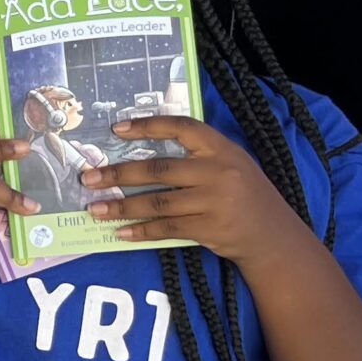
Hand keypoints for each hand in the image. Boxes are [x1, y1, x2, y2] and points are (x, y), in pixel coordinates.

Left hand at [82, 116, 304, 261]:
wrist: (272, 235)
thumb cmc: (244, 195)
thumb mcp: (230, 164)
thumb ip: (197, 155)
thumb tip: (141, 152)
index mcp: (222, 148)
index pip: (181, 128)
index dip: (147, 126)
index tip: (115, 129)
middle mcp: (219, 172)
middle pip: (159, 169)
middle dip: (119, 174)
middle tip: (89, 178)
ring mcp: (215, 201)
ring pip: (157, 202)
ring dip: (121, 206)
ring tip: (95, 208)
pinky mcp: (210, 228)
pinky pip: (166, 228)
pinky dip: (140, 230)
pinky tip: (121, 230)